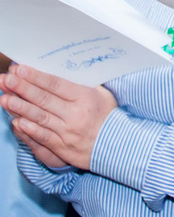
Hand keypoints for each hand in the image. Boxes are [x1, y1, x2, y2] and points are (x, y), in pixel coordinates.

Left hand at [0, 65, 116, 170]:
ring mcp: (68, 131)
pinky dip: (29, 130)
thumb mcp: (103, 95)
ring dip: (20, 108)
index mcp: (86, 97)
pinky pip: (43, 137)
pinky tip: (17, 122)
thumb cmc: (109, 115)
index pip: (56, 84)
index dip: (36, 76)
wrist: (119, 145)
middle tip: (6, 79)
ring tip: (4, 99)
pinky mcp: (62, 147)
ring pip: (40, 117)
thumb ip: (83, 85)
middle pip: (44, 99)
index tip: (19, 69)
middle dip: (22, 88)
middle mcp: (76, 114)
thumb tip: (61, 72)